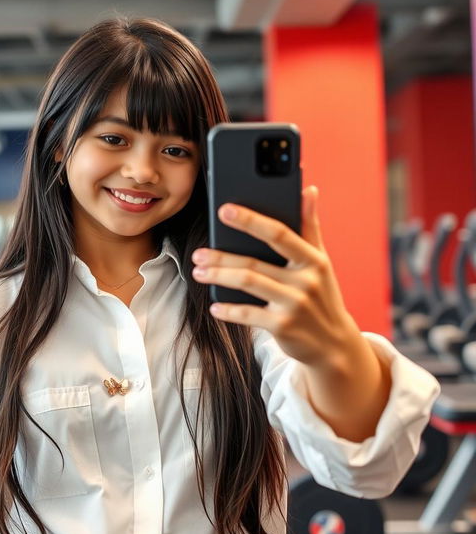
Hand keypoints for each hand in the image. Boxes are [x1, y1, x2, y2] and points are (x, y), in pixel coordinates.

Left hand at [191, 186, 358, 367]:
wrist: (334, 343)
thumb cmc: (322, 296)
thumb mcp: (321, 261)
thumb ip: (310, 226)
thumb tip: (308, 190)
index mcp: (313, 260)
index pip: (279, 234)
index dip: (250, 220)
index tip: (224, 210)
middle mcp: (305, 281)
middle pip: (254, 262)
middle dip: (221, 256)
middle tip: (198, 253)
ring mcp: (294, 305)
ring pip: (247, 284)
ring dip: (218, 277)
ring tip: (199, 272)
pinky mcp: (283, 327)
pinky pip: (248, 314)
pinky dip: (228, 310)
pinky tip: (214, 306)